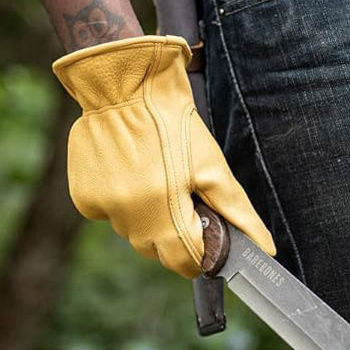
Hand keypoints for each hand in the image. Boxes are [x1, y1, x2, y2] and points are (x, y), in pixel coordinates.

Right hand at [53, 35, 275, 278]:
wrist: (126, 87)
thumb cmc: (175, 124)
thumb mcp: (213, 168)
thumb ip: (237, 214)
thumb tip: (265, 249)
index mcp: (164, 211)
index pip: (185, 262)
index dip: (201, 254)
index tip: (206, 236)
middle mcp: (129, 217)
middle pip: (158, 252)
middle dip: (175, 235)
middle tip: (183, 198)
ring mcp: (103, 208)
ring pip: (132, 234)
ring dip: (148, 218)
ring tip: (156, 178)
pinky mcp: (83, 198)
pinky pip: (109, 216)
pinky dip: (122, 204)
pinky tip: (130, 173)